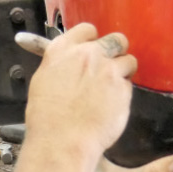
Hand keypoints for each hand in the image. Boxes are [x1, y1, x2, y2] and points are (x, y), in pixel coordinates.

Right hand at [21, 23, 136, 155]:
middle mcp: (88, 55)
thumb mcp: (43, 81)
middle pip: (115, 39)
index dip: (93, 40)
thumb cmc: (47, 118)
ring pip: (128, 60)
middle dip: (115, 51)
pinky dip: (123, 93)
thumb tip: (69, 63)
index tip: (93, 50)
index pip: (87, 30)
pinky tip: (111, 106)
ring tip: (113, 89)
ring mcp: (108, 70)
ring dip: (123, 71)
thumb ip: (61, 65)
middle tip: (109, 67)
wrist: (62, 141)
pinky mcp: (123, 89)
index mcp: (63, 50)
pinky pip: (129, 85)